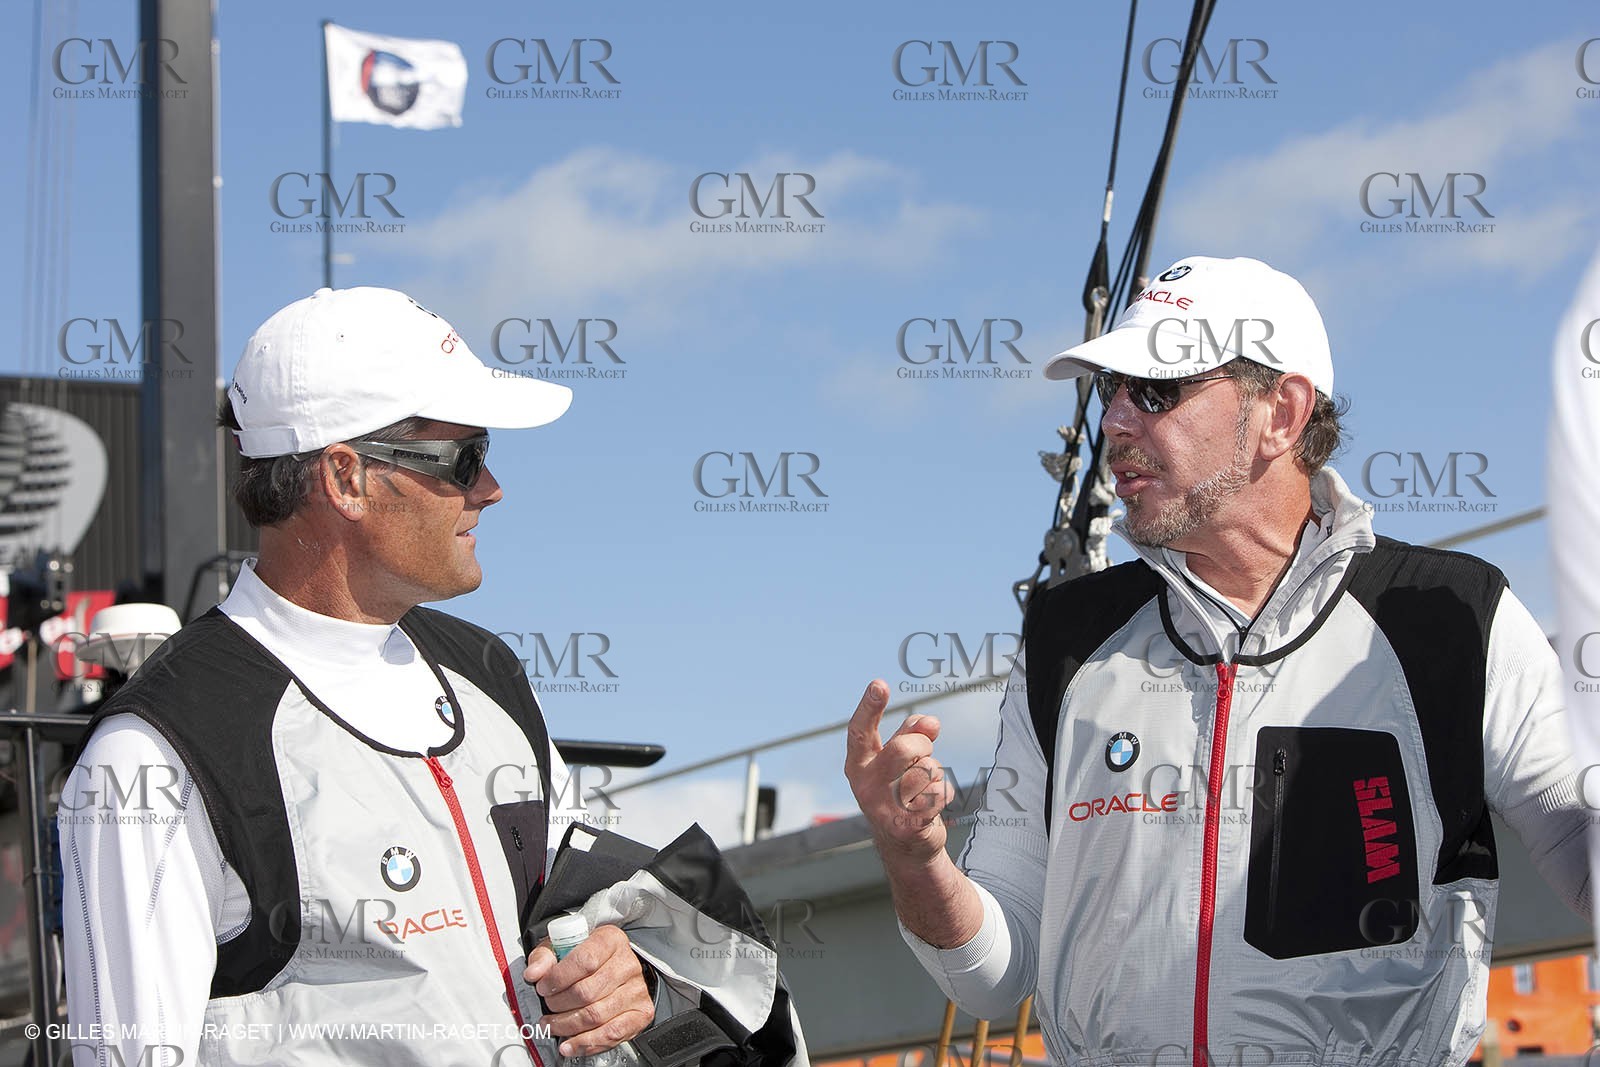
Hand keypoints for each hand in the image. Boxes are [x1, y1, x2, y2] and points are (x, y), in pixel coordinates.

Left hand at [524, 924, 655, 1054]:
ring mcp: (637, 989)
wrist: (612, 969)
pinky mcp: (641, 1012)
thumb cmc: (585, 958)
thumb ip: (544, 957)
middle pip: (588, 992)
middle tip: (548, 1006)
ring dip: (567, 1026)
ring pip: (596, 1015)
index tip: (543, 987)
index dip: (558, 978)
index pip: (585, 961)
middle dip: (559, 1004)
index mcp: (610, 940)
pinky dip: (586, 1043)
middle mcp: (627, 964)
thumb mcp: (561, 948)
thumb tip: (533, 973)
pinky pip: (612, 1033)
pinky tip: (570, 1043)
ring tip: (552, 1025)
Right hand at [844, 679, 951, 862]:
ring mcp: (883, 808)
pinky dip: (942, 793)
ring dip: (933, 773)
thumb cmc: (902, 790)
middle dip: (922, 746)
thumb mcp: (900, 757)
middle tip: (923, 754)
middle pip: (903, 749)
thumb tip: (930, 722)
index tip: (880, 684)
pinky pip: (938, 793)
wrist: (905, 844)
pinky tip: (930, 804)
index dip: (869, 706)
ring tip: (923, 786)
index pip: (861, 731)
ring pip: (925, 771)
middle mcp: (865, 785)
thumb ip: (911, 732)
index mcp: (858, 764)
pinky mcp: (906, 826)